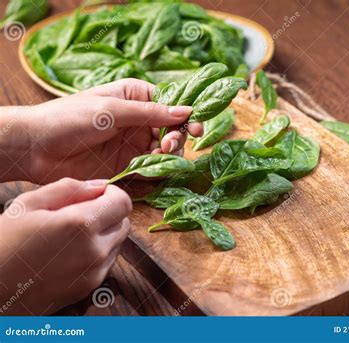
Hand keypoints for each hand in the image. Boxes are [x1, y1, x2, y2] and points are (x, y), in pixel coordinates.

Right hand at [0, 178, 130, 314]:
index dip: (112, 194)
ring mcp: (94, 273)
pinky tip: (69, 252)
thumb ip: (70, 188)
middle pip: (124, 223)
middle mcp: (95, 251)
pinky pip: (106, 263)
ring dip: (103, 234)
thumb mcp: (29, 204)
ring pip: (117, 243)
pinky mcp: (88, 289)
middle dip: (108, 214)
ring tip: (69, 235)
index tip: (97, 195)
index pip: (123, 202)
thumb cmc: (3, 242)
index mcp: (81, 225)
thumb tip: (101, 185)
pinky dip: (96, 253)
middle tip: (78, 214)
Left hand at [1, 79, 202, 183]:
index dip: (186, 115)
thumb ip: (150, 113)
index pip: (170, 104)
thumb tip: (187, 111)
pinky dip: (156, 170)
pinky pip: (151, 168)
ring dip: (168, 154)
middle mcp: (138, 120)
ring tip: (159, 156)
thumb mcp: (112, 111)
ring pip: (165, 150)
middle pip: (172, 129)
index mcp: (135, 97)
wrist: (36, 148)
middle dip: (176, 137)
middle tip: (169, 144)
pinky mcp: (126, 165)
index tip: (197, 127)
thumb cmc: (70, 118)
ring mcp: (133, 143)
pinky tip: (152, 168)